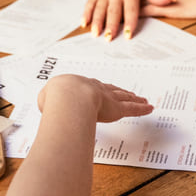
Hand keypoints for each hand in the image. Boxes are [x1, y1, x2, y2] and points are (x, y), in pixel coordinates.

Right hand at [39, 74, 153, 122]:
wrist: (67, 97)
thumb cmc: (55, 98)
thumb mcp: (46, 100)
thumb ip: (48, 103)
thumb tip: (45, 107)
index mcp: (79, 86)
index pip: (93, 88)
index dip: (100, 90)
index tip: (104, 91)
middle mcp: (97, 89)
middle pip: (112, 90)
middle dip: (120, 92)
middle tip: (128, 93)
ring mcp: (109, 98)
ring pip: (125, 98)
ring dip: (134, 98)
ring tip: (141, 99)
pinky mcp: (118, 109)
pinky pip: (133, 109)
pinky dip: (142, 108)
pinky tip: (150, 108)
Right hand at [83, 0, 174, 39]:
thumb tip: (170, 1)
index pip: (131, 9)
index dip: (130, 22)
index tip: (129, 35)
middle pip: (113, 11)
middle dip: (110, 25)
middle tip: (108, 39)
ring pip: (99, 8)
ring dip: (96, 21)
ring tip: (94, 34)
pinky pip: (90, 2)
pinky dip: (86, 13)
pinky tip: (83, 23)